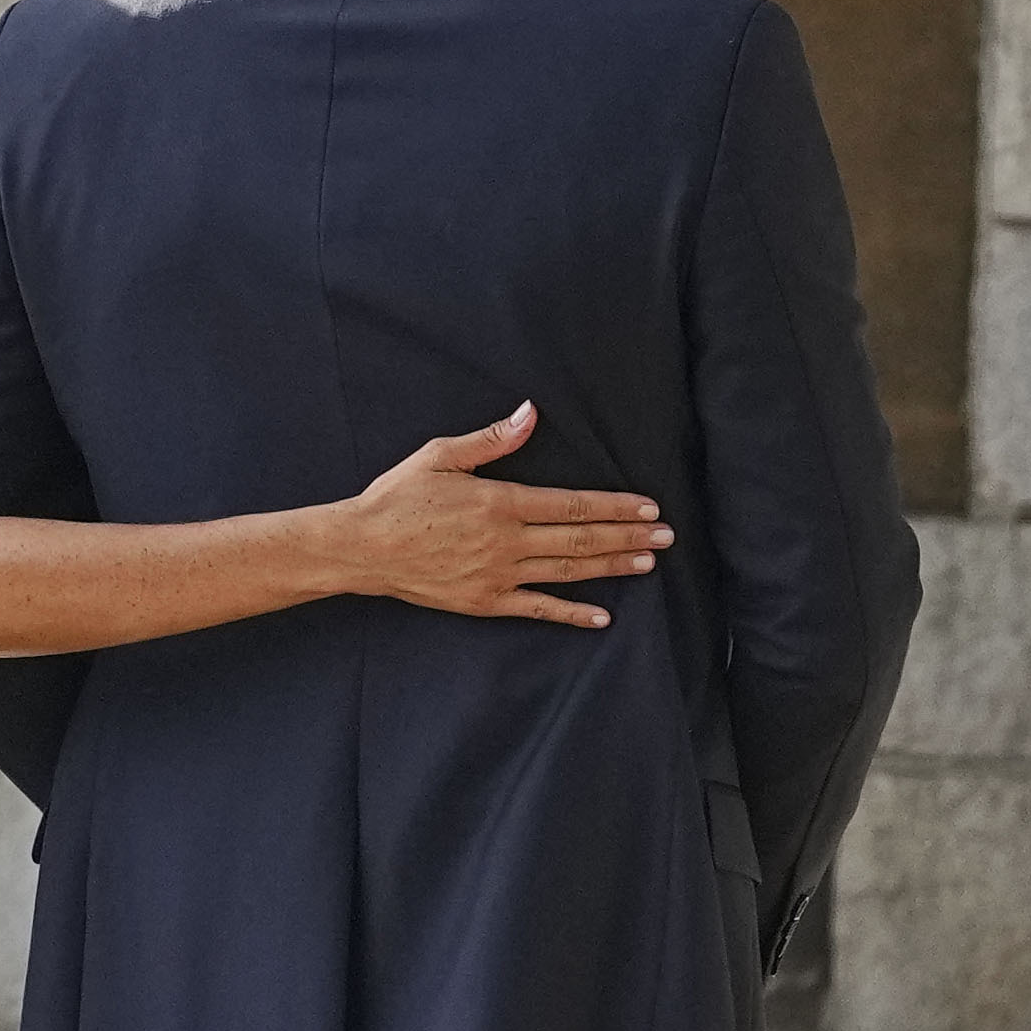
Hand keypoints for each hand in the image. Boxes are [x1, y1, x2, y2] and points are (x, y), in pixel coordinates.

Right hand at [328, 405, 663, 625]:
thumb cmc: (398, 497)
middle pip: (581, 539)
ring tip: (647, 564)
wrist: (362, 548)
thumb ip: (492, 440)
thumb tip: (531, 414)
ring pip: (568, 571)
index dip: (615, 507)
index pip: (573, 504)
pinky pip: (538, 609)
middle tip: (667, 538)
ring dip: (611, 567)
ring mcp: (499, 576)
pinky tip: (603, 616)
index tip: (648, 508)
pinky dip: (572, 614)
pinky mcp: (486, 602)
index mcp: (501, 502)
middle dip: (628, 537)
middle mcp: (507, 542)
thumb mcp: (441, 456)